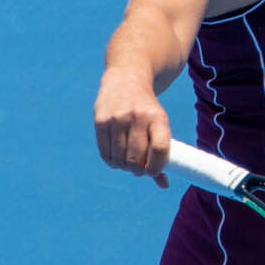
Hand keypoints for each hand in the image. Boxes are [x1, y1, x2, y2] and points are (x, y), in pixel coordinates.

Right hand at [94, 69, 171, 187]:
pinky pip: (105, 153)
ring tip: (127, 163)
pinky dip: (111, 162)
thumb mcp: (159, 124)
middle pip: (136, 158)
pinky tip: (116, 158)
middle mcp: (138, 117)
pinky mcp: (101, 121)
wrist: (126, 79)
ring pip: (120, 159)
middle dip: (137, 170)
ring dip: (124, 168)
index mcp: (158, 118)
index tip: (153, 172)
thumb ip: (161, 152)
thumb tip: (164, 185)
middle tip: (138, 169)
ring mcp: (118, 119)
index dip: (157, 167)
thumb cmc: (147, 110)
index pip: (160, 149)